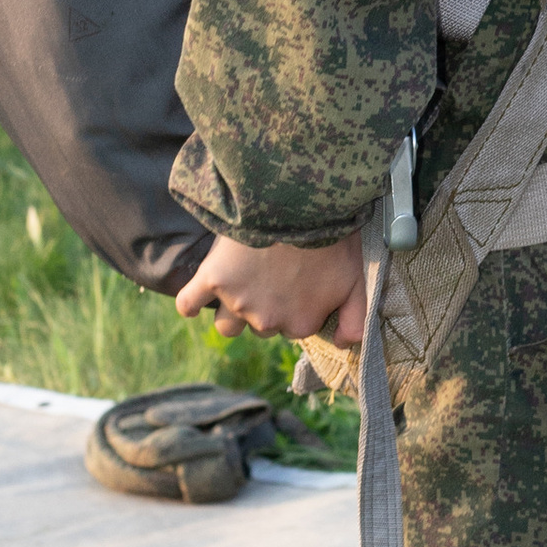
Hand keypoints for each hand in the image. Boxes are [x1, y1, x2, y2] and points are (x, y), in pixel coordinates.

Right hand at [175, 231, 367, 344]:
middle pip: (261, 326)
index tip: (301, 279)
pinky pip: (190, 303)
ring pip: (228, 324)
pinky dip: (190, 304)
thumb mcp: (356, 280)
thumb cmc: (332, 238)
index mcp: (300, 324)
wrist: (299, 201)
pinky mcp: (212, 279)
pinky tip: (194, 303)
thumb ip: (356, 319)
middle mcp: (267, 321)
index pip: (294, 327)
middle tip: (274, 273)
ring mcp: (237, 302)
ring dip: (233, 309)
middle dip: (267, 305)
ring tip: (243, 283)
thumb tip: (344, 345)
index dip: (298, 303)